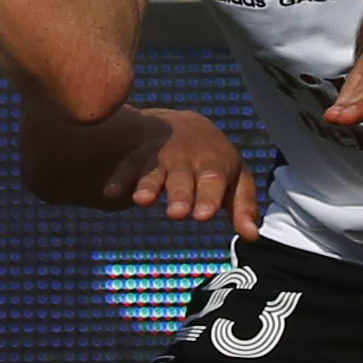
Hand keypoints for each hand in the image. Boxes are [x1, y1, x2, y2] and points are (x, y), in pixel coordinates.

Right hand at [100, 106, 259, 231]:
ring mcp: (161, 157)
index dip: (209, 198)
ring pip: (154, 171)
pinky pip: (128, 166)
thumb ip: (244, 207)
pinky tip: (110, 193)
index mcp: (215, 164)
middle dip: (180, 195)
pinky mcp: (139, 158)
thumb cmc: (216, 163)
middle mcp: (188, 160)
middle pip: (183, 178)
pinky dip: (120, 178)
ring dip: (147, 185)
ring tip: (142, 201)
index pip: (213, 181)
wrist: (185, 126)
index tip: (203, 215)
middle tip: (177, 213)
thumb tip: (252, 236)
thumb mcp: (236, 180)